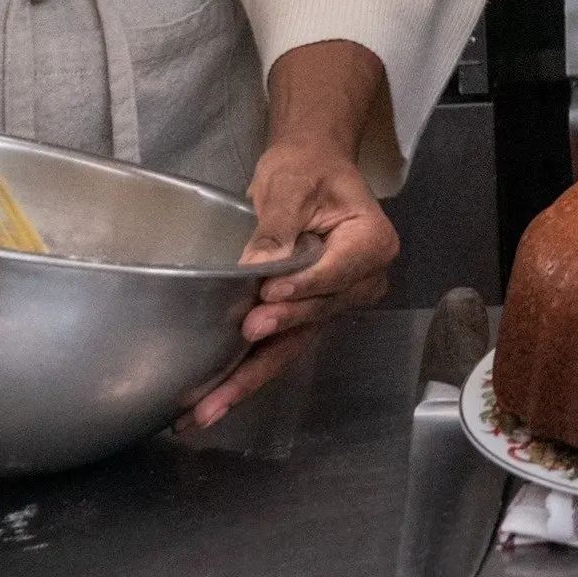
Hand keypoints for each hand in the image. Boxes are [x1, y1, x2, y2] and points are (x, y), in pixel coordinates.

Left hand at [182, 137, 400, 428]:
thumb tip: (258, 267)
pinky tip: (211, 402)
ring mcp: (333, 305)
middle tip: (237, 346)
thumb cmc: (306, 168)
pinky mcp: (305, 317)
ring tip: (206, 411)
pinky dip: (246, 374)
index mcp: (371, 243)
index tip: (267, 295)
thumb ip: (277, 227)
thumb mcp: (291, 184)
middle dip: (273, 339)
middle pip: (315, 317)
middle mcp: (360, 283)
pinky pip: (279, 346)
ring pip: (293, 343)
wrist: (308, 168)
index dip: (302, 288)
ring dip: (249, 379)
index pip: (336, 274)